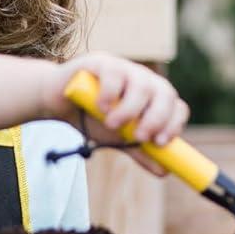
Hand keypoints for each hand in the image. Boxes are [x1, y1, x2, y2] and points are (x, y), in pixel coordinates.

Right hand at [46, 53, 189, 175]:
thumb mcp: (118, 139)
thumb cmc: (92, 119)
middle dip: (156, 118)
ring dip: (130, 109)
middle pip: (165, 93)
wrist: (58, 106)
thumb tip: (164, 171)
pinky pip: (115, 74)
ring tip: (111, 124)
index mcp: (153, 97)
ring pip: (142, 84)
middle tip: (140, 137)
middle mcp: (144, 80)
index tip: (161, 143)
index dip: (173, 124)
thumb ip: (140, 150)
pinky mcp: (102, 62)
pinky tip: (99, 107)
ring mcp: (125, 68)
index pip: (176, 106)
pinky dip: (109, 93)